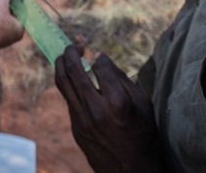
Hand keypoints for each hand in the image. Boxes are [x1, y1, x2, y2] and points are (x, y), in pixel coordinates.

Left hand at [56, 45, 164, 172]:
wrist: (131, 171)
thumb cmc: (144, 135)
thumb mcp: (143, 104)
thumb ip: (121, 79)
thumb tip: (99, 58)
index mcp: (118, 103)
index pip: (99, 65)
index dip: (98, 56)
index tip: (98, 54)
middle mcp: (96, 110)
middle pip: (73, 70)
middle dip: (71, 51)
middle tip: (74, 44)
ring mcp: (82, 120)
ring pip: (62, 82)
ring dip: (62, 63)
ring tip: (67, 55)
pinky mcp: (75, 127)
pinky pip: (68, 98)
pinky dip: (68, 84)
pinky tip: (74, 79)